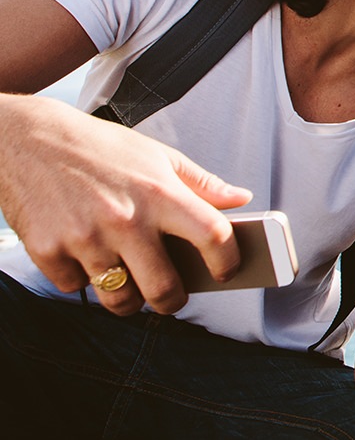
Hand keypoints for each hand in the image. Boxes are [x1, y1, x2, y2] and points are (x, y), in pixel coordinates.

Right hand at [0, 96, 250, 315]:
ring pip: (120, 299)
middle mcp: (125, 219)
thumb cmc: (98, 148)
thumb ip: (201, 182)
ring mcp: (85, 238)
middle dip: (174, 300)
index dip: (228, 261)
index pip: (213, 236)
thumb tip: (241, 199)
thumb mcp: (156, 155)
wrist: (27, 138)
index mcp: (159, 193)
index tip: (227, 270)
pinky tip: (84, 256)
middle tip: (171, 294)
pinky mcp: (48, 251)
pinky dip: (82, 280)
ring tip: (129, 280)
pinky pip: (75, 288)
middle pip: (165, 289)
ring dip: (128, 299)